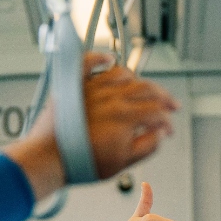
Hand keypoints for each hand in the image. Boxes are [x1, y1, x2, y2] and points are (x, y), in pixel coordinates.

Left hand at [6, 53, 179, 199]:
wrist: (49, 158)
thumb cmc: (81, 162)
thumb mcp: (122, 163)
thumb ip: (147, 146)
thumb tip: (159, 133)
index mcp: (125, 116)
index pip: (157, 111)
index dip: (167, 121)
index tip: (168, 129)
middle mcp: (111, 97)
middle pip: (146, 88)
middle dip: (164, 97)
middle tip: (171, 104)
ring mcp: (92, 88)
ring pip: (123, 74)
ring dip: (138, 80)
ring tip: (144, 88)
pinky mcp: (75, 86)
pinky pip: (89, 62)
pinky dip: (100, 57)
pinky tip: (108, 58)